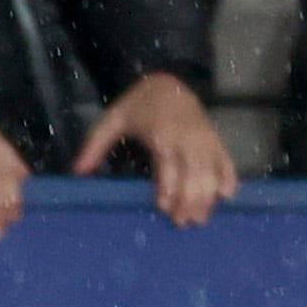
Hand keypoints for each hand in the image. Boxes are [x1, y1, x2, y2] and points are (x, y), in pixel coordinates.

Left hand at [73, 72, 236, 228]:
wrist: (167, 83)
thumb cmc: (137, 106)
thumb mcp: (111, 120)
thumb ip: (94, 147)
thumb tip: (77, 173)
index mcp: (162, 133)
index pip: (168, 163)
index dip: (169, 186)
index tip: (164, 207)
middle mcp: (187, 137)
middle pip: (195, 171)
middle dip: (191, 198)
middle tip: (183, 223)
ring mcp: (204, 138)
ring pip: (212, 169)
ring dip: (208, 195)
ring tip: (200, 219)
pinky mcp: (214, 139)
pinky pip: (226, 158)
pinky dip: (229, 176)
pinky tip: (227, 195)